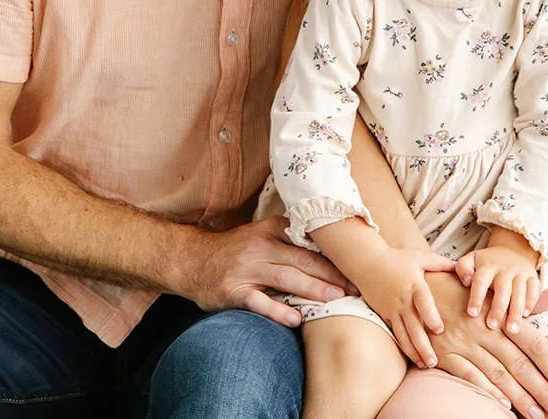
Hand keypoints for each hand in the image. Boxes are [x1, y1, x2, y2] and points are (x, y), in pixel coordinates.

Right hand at [178, 217, 351, 326]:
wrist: (191, 260)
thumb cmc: (235, 251)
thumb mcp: (261, 236)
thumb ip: (289, 241)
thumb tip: (330, 253)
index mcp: (271, 229)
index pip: (308, 243)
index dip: (333, 256)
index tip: (356, 267)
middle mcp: (259, 246)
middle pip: (302, 260)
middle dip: (331, 274)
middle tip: (354, 288)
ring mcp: (245, 268)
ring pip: (285, 278)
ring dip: (313, 289)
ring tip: (336, 299)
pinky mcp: (232, 291)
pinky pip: (258, 302)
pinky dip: (278, 310)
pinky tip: (295, 319)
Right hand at [354, 247, 456, 368]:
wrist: (368, 263)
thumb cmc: (397, 259)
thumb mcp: (420, 257)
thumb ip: (441, 263)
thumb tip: (461, 266)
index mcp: (414, 285)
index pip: (422, 302)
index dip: (430, 316)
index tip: (439, 330)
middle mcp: (402, 299)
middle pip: (413, 325)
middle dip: (423, 344)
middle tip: (434, 361)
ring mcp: (392, 309)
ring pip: (403, 334)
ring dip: (414, 351)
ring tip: (425, 364)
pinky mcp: (385, 315)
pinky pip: (395, 333)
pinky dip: (403, 347)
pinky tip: (413, 358)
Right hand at [423, 272, 547, 418]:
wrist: (421, 287)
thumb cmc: (464, 292)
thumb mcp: (492, 293)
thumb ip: (523, 302)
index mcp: (501, 314)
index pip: (534, 343)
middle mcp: (484, 329)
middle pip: (519, 363)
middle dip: (542, 388)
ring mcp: (463, 342)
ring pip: (497, 373)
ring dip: (519, 396)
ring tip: (537, 413)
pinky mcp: (443, 352)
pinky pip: (468, 374)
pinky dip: (486, 389)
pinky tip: (503, 404)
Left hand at [455, 244, 540, 332]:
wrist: (511, 251)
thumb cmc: (486, 264)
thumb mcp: (471, 260)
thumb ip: (463, 268)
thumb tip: (465, 281)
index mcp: (487, 266)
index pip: (480, 280)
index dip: (476, 297)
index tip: (472, 313)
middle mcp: (505, 269)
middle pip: (502, 289)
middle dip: (497, 308)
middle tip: (491, 326)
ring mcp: (520, 273)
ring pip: (520, 292)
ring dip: (516, 311)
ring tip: (511, 329)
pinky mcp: (533, 277)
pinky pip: (535, 289)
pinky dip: (531, 302)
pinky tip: (526, 315)